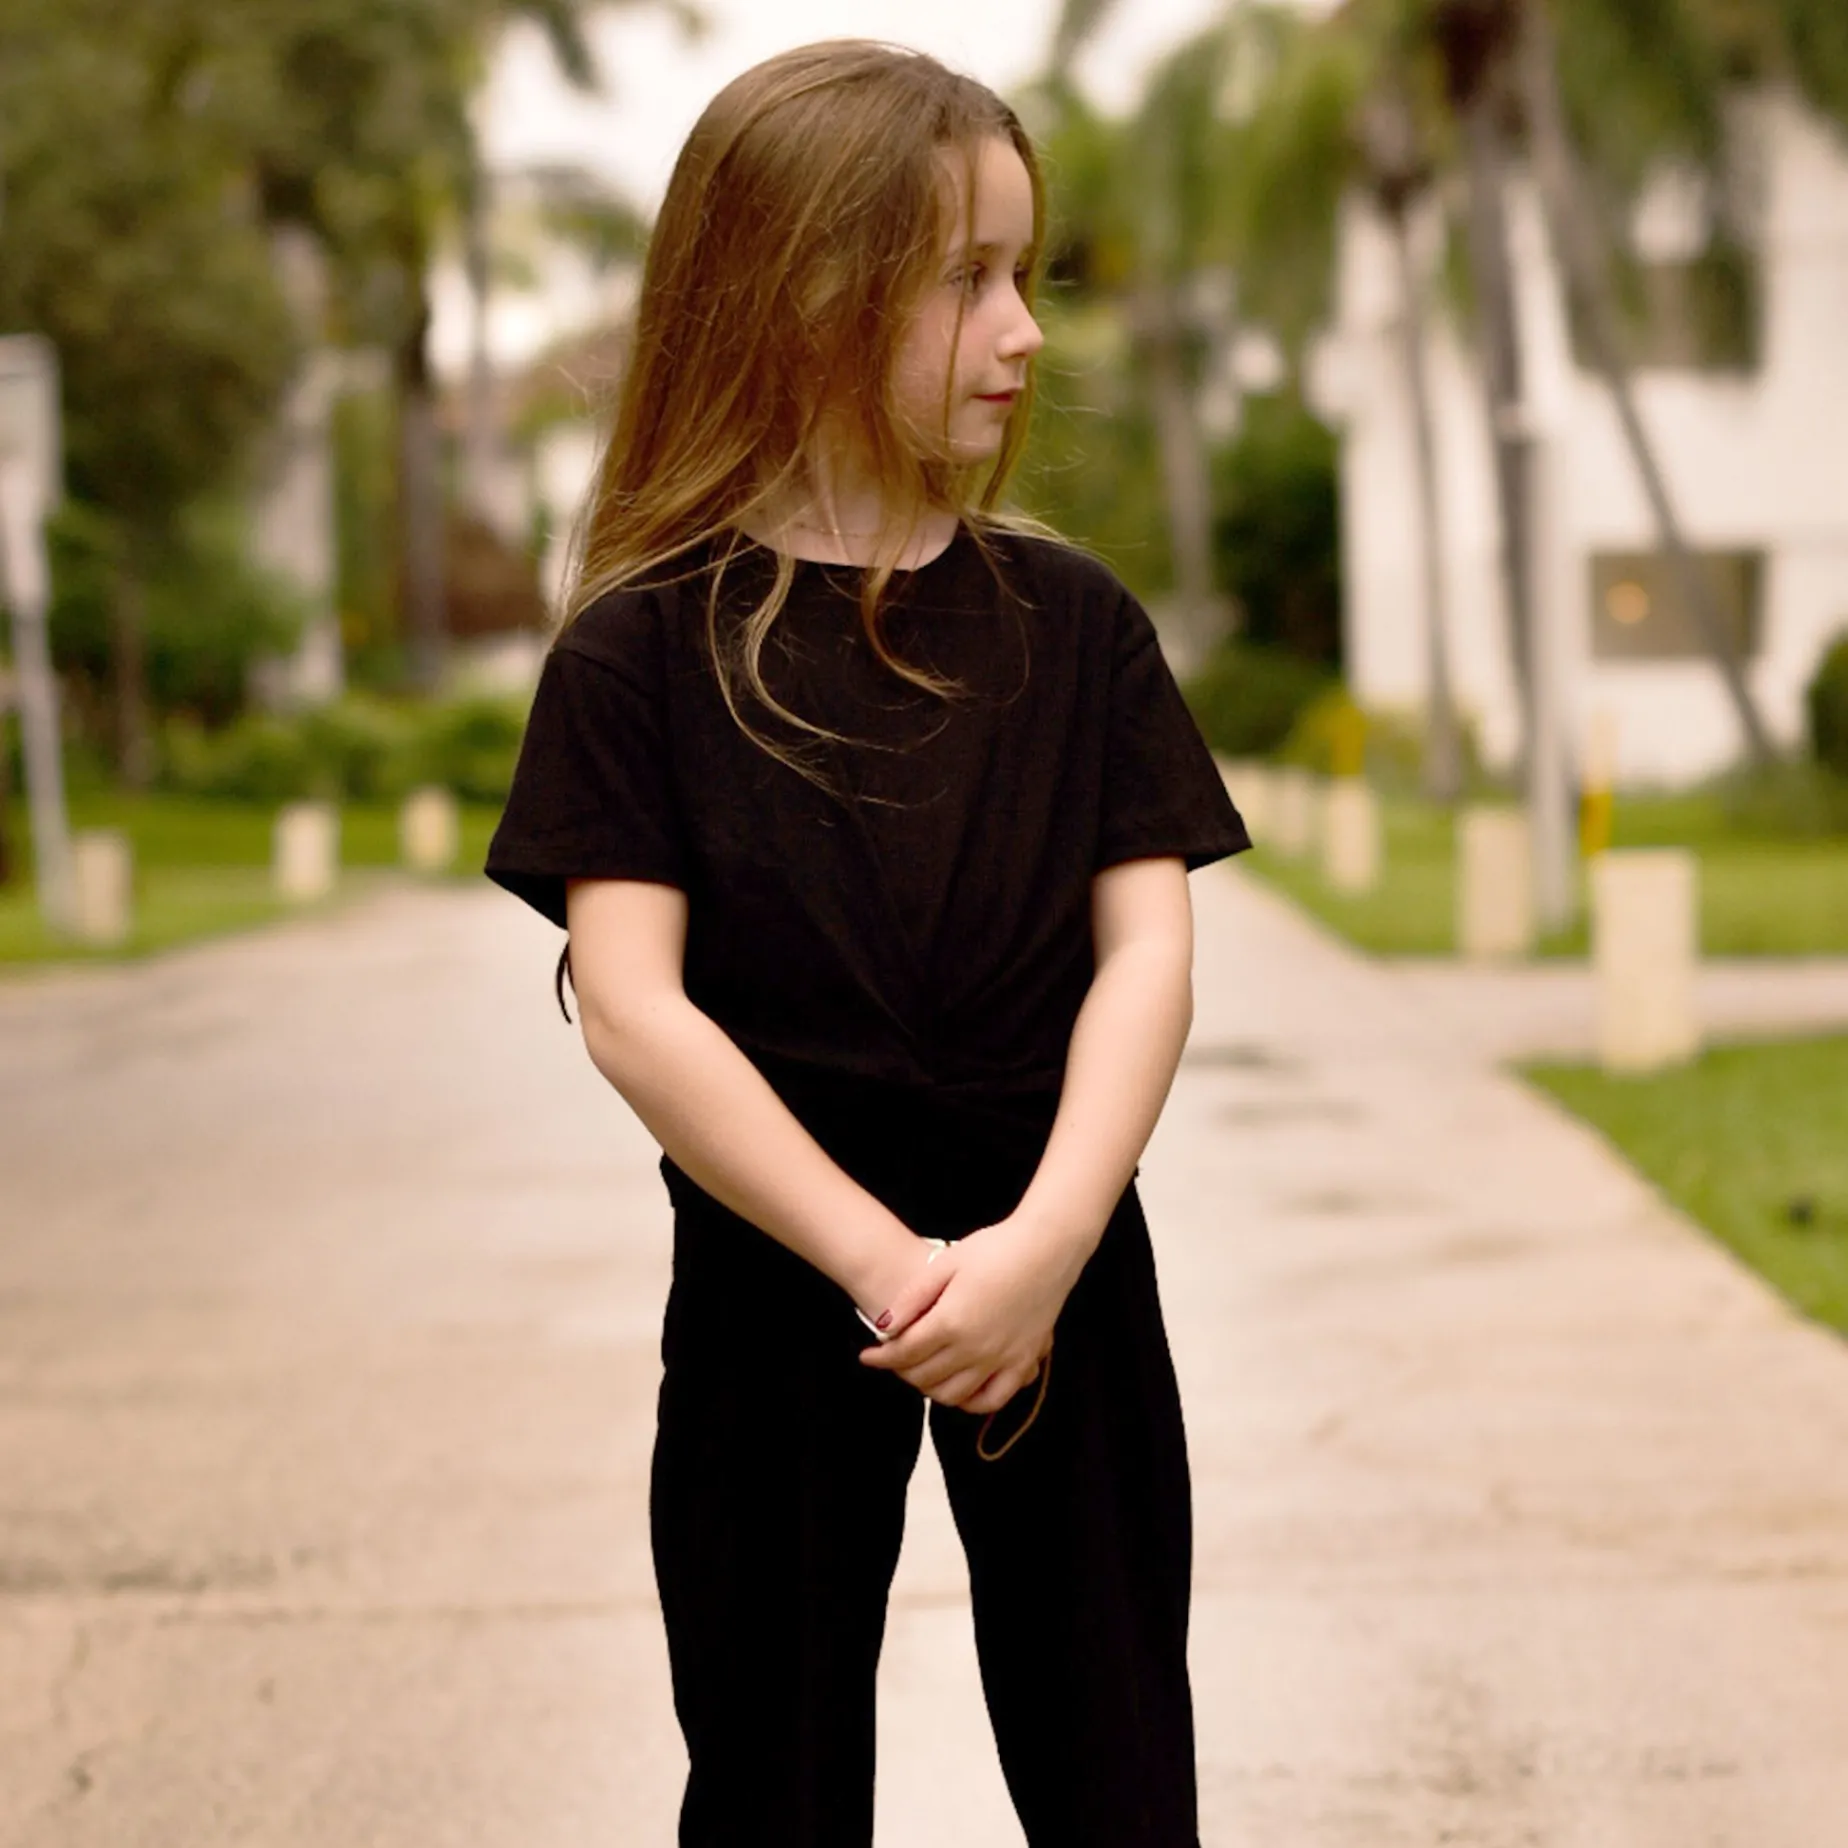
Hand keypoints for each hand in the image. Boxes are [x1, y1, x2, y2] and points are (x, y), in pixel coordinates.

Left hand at [858, 1214, 1090, 1414]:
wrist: (1046, 1248)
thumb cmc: (994, 1249)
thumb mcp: (946, 1264)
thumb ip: (912, 1298)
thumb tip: (882, 1326)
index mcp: (951, 1322)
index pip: (905, 1354)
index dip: (880, 1358)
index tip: (867, 1356)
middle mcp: (974, 1349)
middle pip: (925, 1377)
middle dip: (901, 1371)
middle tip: (894, 1359)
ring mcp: (1001, 1360)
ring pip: (953, 1396)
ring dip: (930, 1389)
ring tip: (922, 1372)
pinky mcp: (1023, 1363)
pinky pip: (992, 1400)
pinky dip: (970, 1402)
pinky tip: (960, 1390)